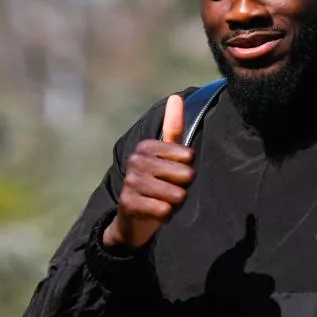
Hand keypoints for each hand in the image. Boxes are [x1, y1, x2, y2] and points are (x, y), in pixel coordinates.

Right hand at [103, 95, 194, 250]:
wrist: (133, 220)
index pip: (188, 156)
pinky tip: (156, 214)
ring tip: (163, 202)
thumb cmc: (157, 184)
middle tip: (169, 191)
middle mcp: (136, 160)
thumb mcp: (166, 157)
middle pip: (185, 175)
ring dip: (175, 204)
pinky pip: (164, 210)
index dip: (187, 169)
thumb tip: (176, 97)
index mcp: (146, 146)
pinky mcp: (128, 203)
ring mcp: (130, 182)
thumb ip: (173, 129)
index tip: (175, 175)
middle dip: (183, 188)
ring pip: (176, 194)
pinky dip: (166, 216)